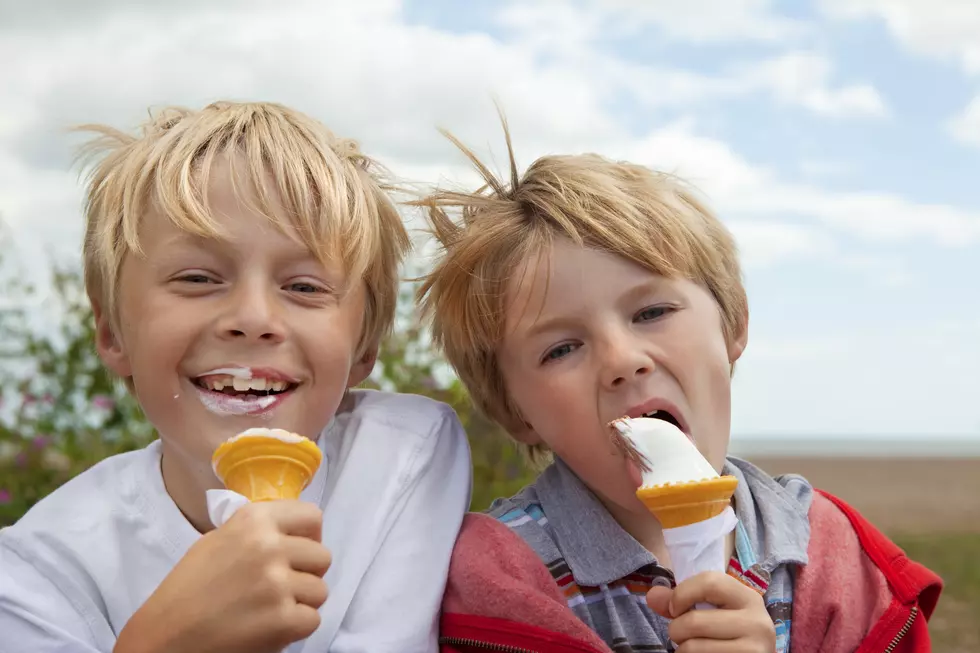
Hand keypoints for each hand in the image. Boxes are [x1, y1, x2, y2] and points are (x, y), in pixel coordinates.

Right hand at [115, 501, 331, 652]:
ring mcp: (277, 583)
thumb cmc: (188, 588)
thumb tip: (291, 532)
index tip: (298, 553)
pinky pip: (312, 620)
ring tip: (271, 609)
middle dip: (307, 574)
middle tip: (282, 588)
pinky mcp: (283, 618)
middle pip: (322, 557)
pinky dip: (295, 629)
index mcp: (253, 520)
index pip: (311, 517)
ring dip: (302, 603)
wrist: (164, 636)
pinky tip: (269, 627)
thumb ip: (257, 532)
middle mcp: (269, 545)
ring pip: (321, 591)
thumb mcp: (218, 540)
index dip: (310, 537)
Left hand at [646, 571, 774, 652]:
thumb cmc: (730, 632)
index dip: (682, 593)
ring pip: (693, 647)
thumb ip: (682, 600)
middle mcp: (757, 623)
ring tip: (692, 648)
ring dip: (682, 650)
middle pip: (694, 621)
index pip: (709, 582)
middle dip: (676, 629)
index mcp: (748, 598)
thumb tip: (652, 596)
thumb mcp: (713, 611)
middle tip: (681, 635)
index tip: (674, 608)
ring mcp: (753, 649)